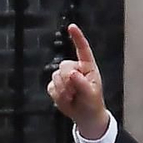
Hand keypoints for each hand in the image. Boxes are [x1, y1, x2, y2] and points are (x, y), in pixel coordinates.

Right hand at [46, 23, 109, 138]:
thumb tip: (72, 73)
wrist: (85, 116)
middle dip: (67, 80)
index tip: (72, 27)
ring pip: (56, 76)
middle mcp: (75, 68)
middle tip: (75, 92)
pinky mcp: (56, 85)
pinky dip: (57, 95)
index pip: (82, 49)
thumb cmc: (92, 102)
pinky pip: (51, 86)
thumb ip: (82, 83)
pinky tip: (66, 99)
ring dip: (63, 90)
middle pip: (64, 65)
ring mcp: (64, 77)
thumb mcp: (91, 94)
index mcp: (88, 67)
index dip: (77, 38)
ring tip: (73, 97)